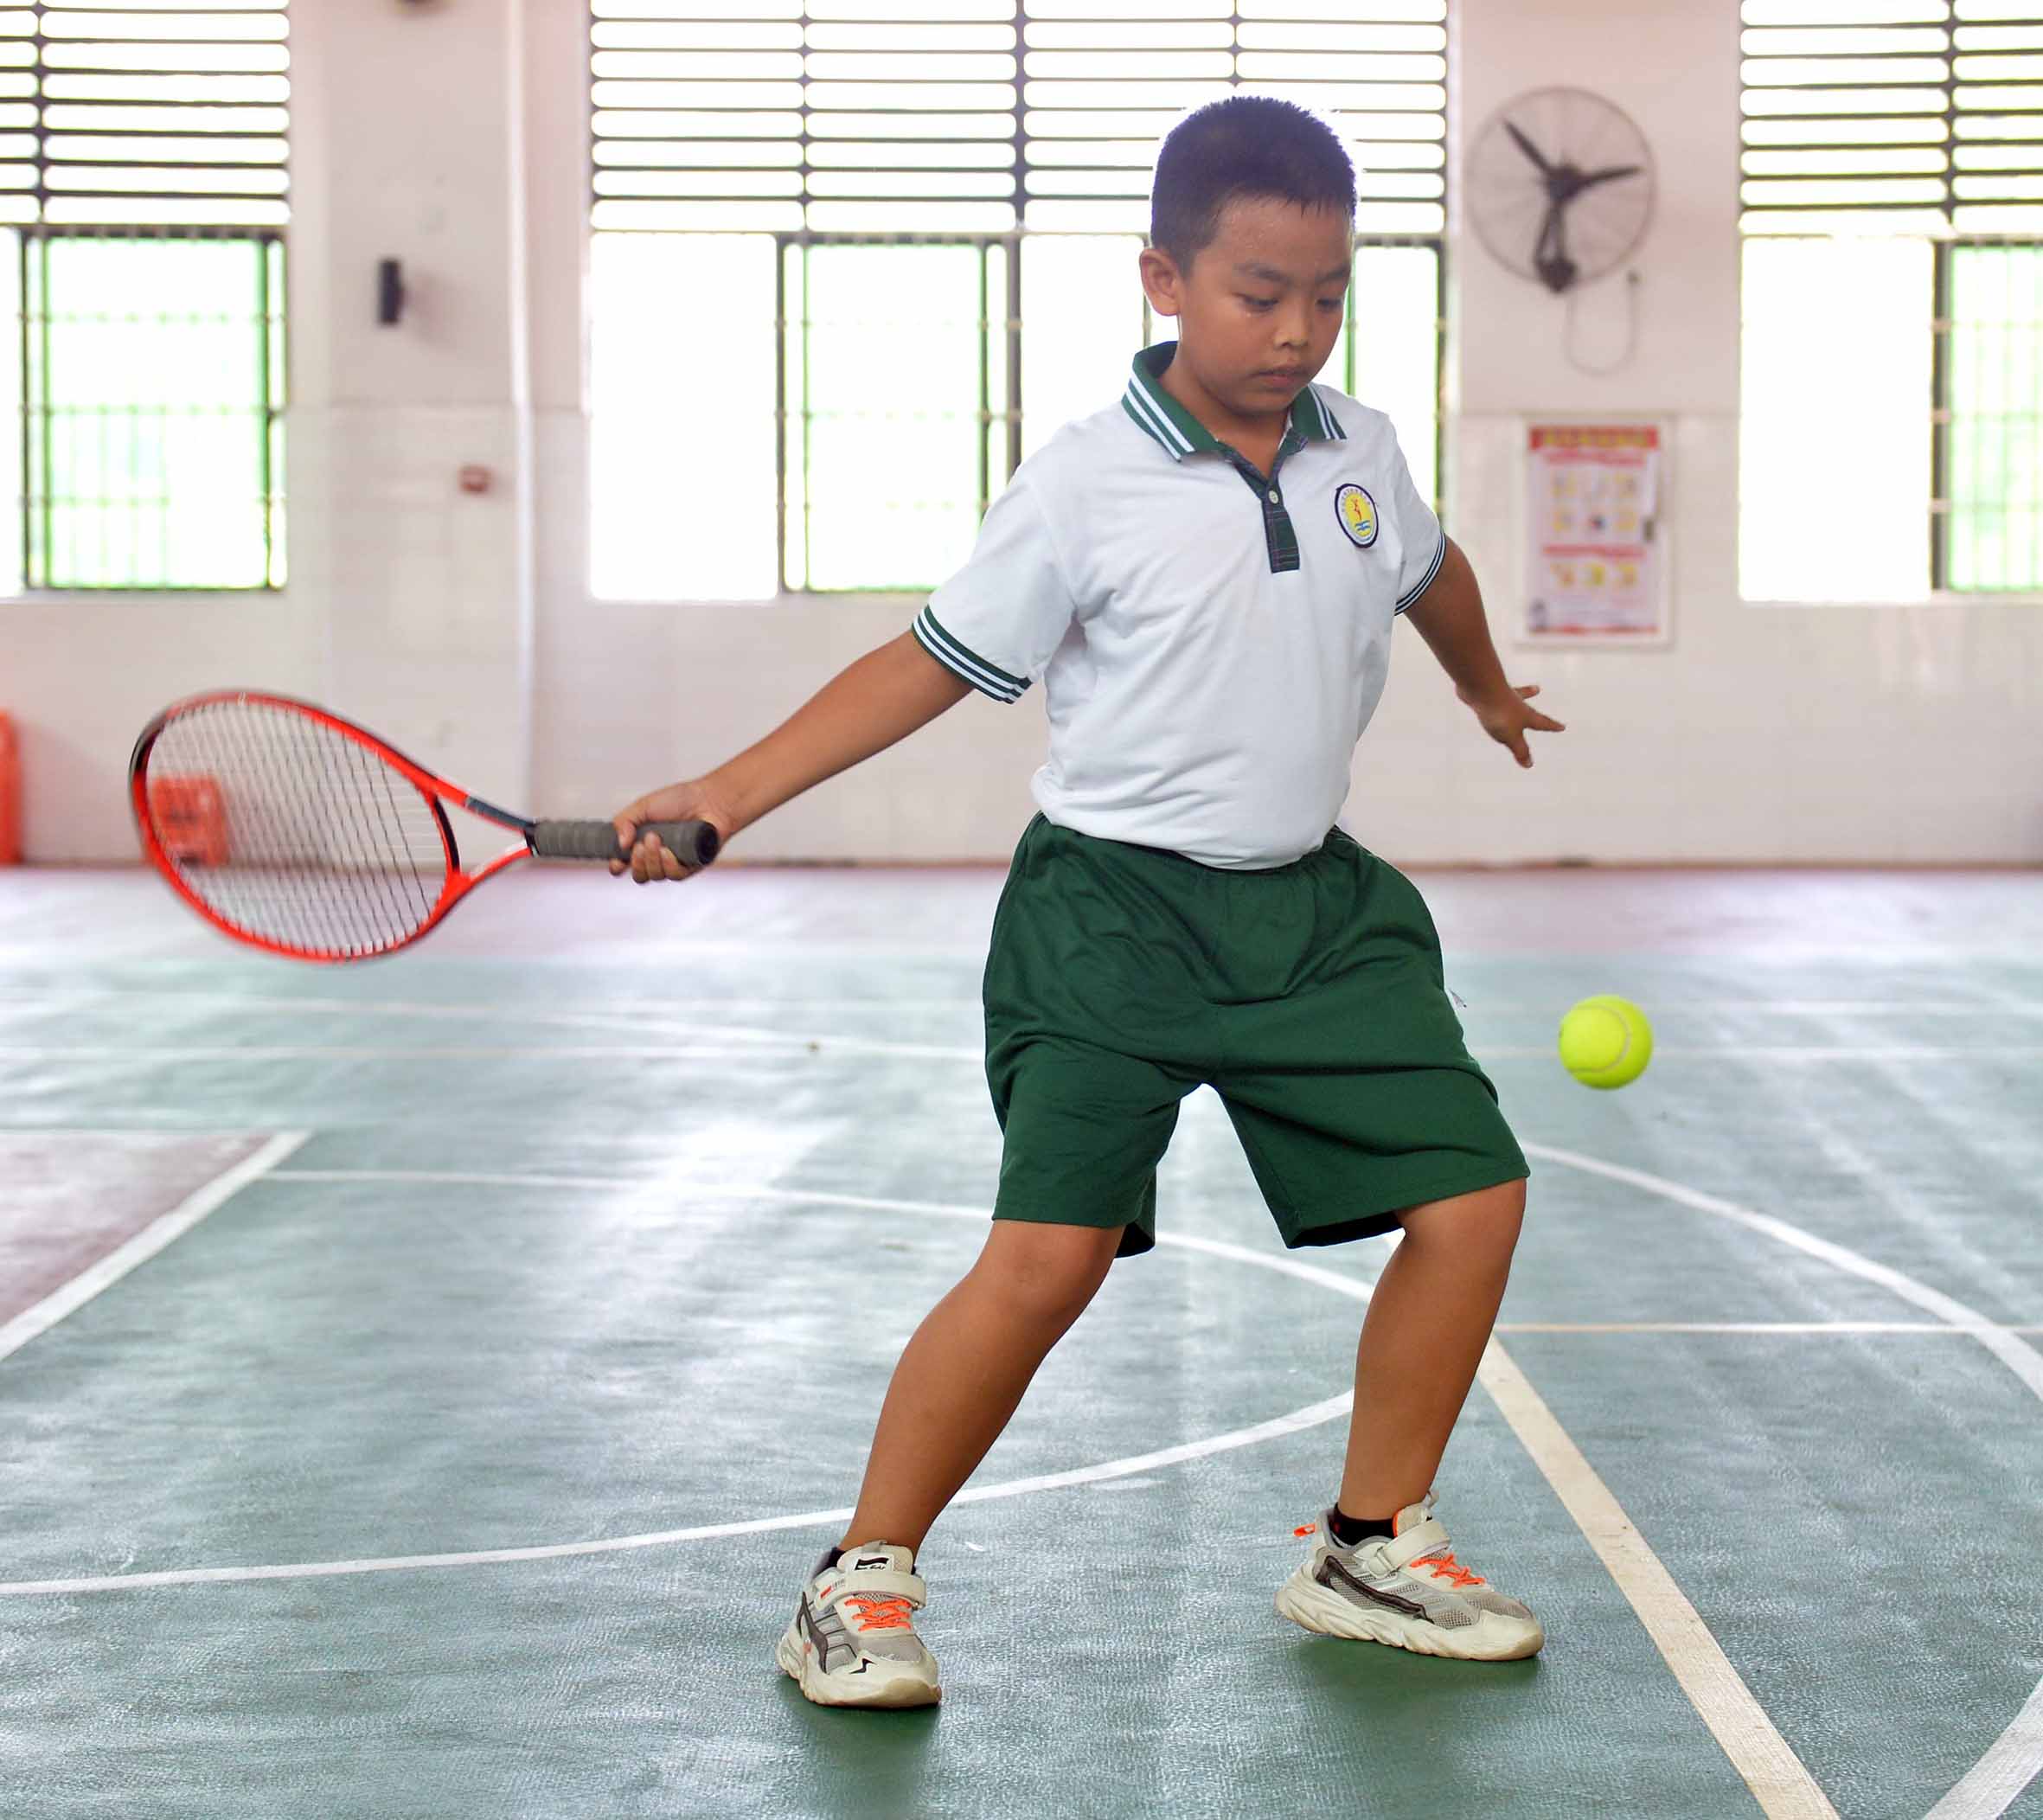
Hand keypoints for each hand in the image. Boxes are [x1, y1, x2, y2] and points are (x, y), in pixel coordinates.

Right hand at [609, 779, 729, 882]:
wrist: (709, 800)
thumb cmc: (679, 801)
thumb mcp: (643, 806)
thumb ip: (624, 821)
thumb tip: (620, 844)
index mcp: (642, 843)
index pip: (624, 863)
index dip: (617, 866)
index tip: (617, 863)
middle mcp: (657, 856)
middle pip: (639, 875)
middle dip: (636, 863)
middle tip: (640, 846)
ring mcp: (674, 863)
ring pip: (655, 876)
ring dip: (652, 860)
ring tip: (657, 840)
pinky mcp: (691, 866)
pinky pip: (675, 876)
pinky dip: (669, 865)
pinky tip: (669, 852)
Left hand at [1457, 682, 1564, 768]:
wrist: (1482, 690)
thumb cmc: (1500, 715)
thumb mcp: (1511, 737)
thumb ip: (1519, 750)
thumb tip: (1529, 765)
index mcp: (1526, 716)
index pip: (1543, 723)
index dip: (1552, 727)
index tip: (1562, 727)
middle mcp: (1518, 704)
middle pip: (1530, 708)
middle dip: (1538, 710)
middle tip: (1541, 694)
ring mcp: (1503, 696)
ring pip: (1516, 696)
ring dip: (1525, 694)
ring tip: (1536, 689)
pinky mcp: (1488, 692)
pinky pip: (1495, 694)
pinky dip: (1497, 695)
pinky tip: (1489, 695)